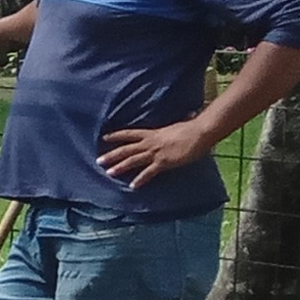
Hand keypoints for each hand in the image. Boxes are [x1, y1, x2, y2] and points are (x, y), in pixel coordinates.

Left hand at [99, 116, 214, 188]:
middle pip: (126, 149)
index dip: (116, 135)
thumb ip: (178, 121)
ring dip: (120, 167)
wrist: (200, 132)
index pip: (129, 133)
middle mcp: (150, 142)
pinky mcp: (164, 162)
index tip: (104, 137)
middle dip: (112, 155)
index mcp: (152, 132)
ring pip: (133, 160)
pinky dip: (140, 180)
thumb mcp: (180, 124)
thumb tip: (189, 114)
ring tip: (108, 173)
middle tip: (98, 161)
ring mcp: (156, 153)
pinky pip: (149, 173)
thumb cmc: (192, 127)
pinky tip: (133, 186)